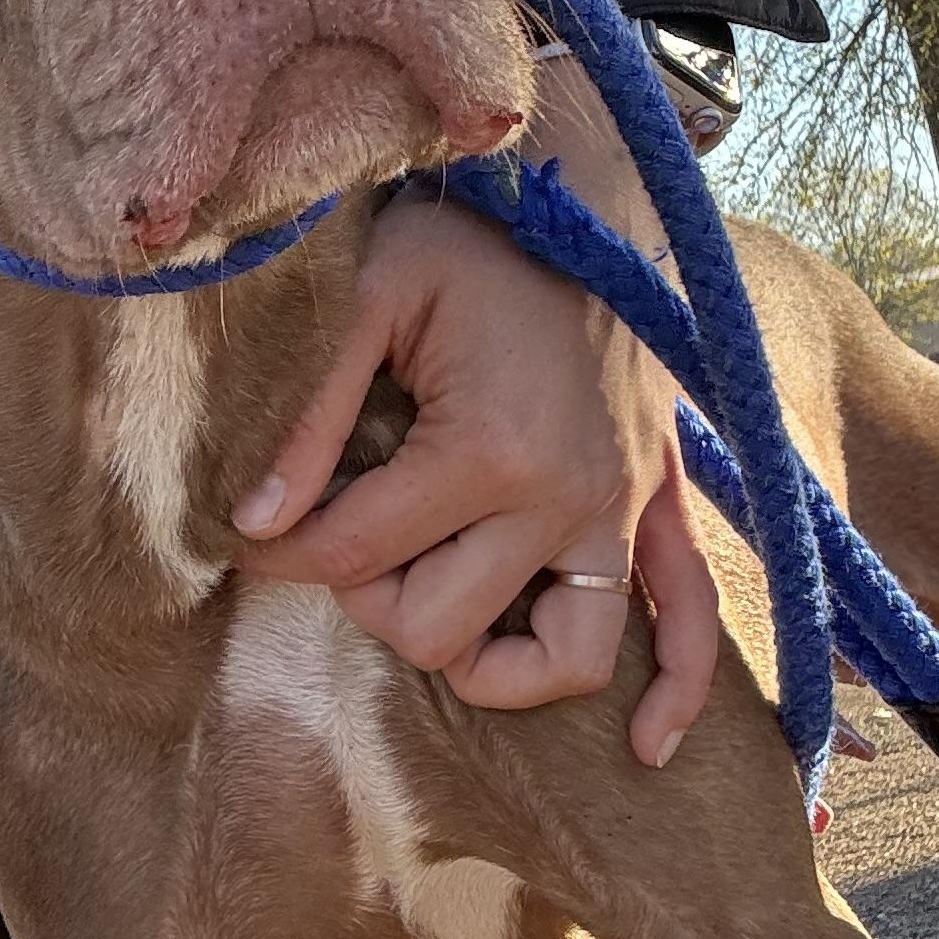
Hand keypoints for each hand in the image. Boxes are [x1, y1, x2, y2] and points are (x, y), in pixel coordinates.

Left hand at [234, 187, 719, 748]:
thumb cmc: (466, 237)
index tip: (247, 531)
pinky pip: (691, 622)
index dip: (281, 554)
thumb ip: (308, 418)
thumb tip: (251, 523)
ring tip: (432, 610)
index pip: (353, 556)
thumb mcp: (368, 297)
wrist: (581, 191)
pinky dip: (674, 693)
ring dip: (485, 657)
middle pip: (438, 628)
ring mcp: (622, 510)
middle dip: (371, 597)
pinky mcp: (658, 504)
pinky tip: (645, 747)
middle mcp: (566, 499)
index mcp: (486, 449)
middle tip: (346, 534)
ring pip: (560, 660)